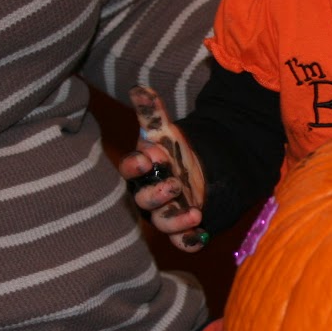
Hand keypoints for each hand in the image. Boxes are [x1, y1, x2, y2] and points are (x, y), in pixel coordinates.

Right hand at [124, 86, 209, 251]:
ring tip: (195, 211)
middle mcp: (147, 196)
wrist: (193, 173)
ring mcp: (165, 214)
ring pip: (162, 224)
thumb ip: (152, 112)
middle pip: (143, 201)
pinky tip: (201, 234)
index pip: (130, 171)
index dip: (137, 166)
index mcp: (140, 173)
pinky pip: (182, 242)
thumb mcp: (164, 131)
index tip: (149, 156)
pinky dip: (189, 242)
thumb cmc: (170, 153)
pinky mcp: (183, 229)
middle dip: (157, 193)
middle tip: (174, 182)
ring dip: (176, 220)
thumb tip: (139, 87)